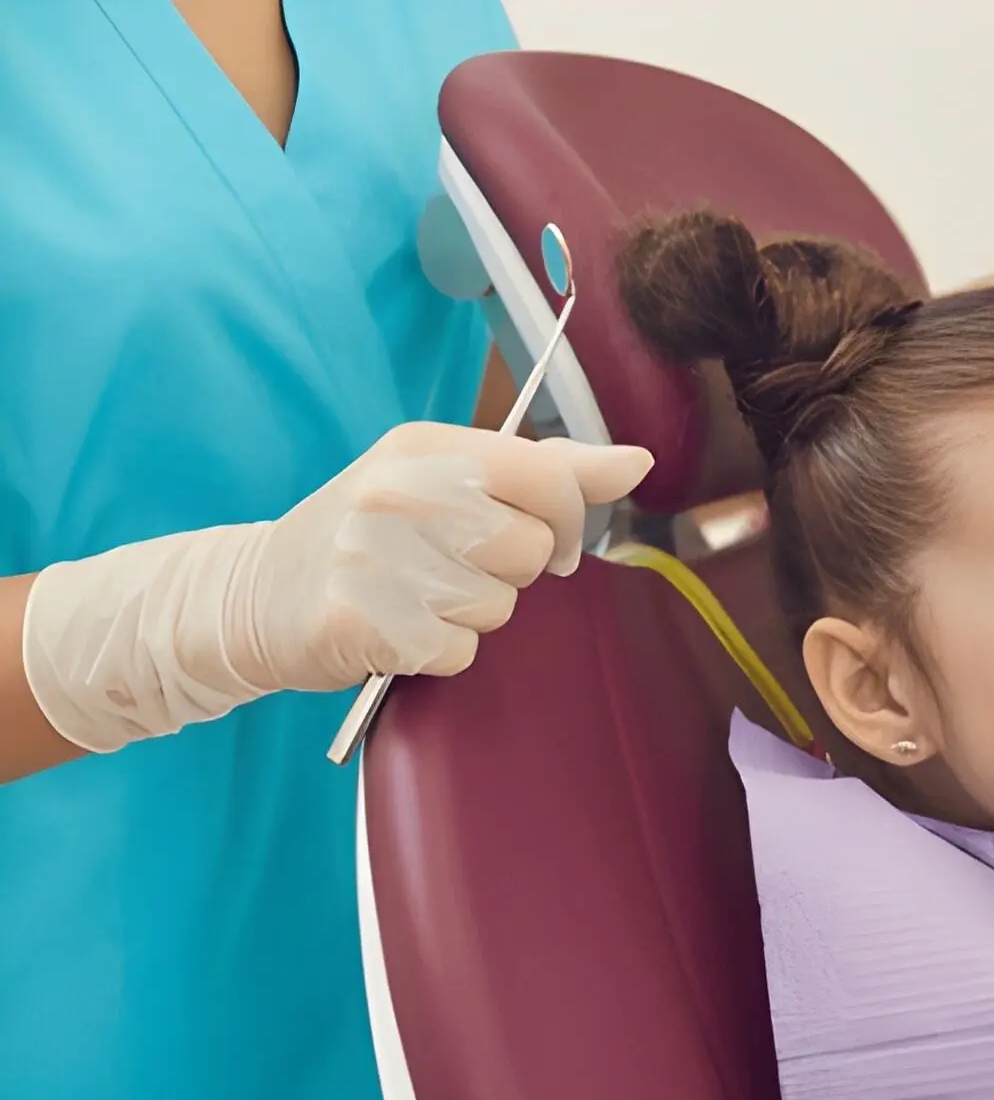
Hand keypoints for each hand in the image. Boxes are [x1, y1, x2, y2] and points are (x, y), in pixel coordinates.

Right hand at [235, 423, 650, 688]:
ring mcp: (376, 557)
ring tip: (416, 597)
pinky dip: (436, 653)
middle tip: (450, 567)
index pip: (549, 478)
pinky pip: (458, 652)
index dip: (568, 520)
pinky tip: (396, 630)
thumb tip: (636, 462)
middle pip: (532, 548)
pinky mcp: (363, 622)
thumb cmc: (367, 538)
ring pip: (499, 606)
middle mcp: (400, 493)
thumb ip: (545, 472)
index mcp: (425, 446)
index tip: (546, 538)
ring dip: (470, 616)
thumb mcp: (446, 482)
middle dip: (509, 571)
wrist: (252, 597)